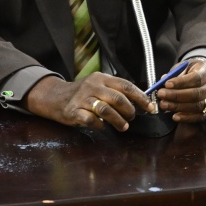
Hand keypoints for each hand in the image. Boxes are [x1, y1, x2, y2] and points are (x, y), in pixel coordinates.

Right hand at [23, 72, 154, 131]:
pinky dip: (100, 125)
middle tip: (131, 118)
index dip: (140, 97)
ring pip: (106, 110)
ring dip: (118, 121)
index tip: (150, 107)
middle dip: (129, 110)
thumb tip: (141, 101)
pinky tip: (102, 126)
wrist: (56, 96)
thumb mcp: (99, 85)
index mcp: (102, 78)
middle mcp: (93, 86)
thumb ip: (116, 91)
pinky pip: (91, 120)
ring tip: (123, 126)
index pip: (125, 86)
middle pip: (117, 98)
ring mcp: (82, 99)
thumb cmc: (83, 93)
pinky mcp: (74, 111)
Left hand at [156, 58, 205, 122]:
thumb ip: (175, 73)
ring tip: (164, 105)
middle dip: (176, 96)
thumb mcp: (185, 66)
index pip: (196, 78)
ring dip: (179, 107)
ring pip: (197, 106)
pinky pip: (200, 116)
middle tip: (161, 95)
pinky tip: (175, 116)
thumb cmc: (193, 70)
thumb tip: (163, 81)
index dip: (181, 82)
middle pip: (196, 93)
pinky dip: (187, 118)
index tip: (167, 84)